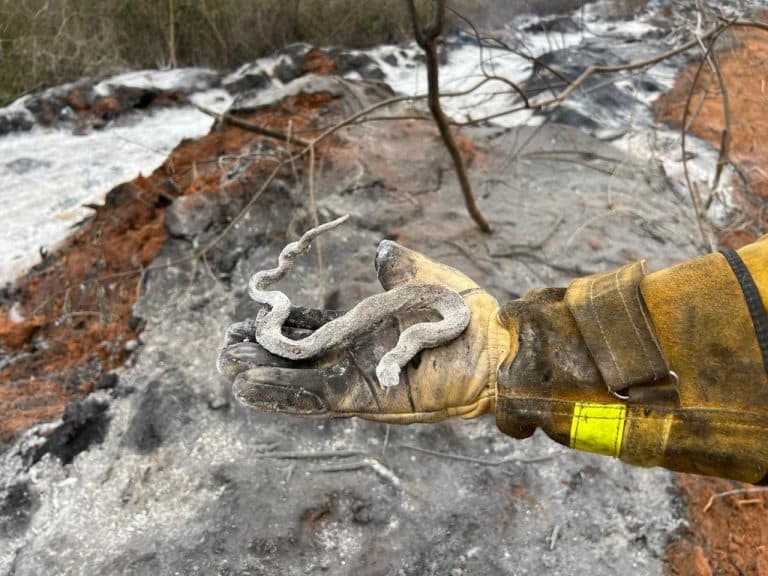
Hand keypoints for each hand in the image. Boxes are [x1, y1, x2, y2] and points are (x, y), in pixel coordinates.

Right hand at [217, 241, 510, 423]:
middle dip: (262, 354)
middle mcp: (356, 359)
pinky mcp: (367, 397)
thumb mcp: (423, 278)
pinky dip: (282, 395)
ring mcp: (360, 380)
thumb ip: (395, 267)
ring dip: (262, 377)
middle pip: (297, 359)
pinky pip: (316, 398)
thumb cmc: (468, 314)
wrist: (499, 346)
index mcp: (365, 332)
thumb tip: (378, 247)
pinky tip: (248, 388)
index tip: (252, 318)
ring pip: (299, 382)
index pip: (312, 329)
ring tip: (227, 369)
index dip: (282, 325)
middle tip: (226, 347)